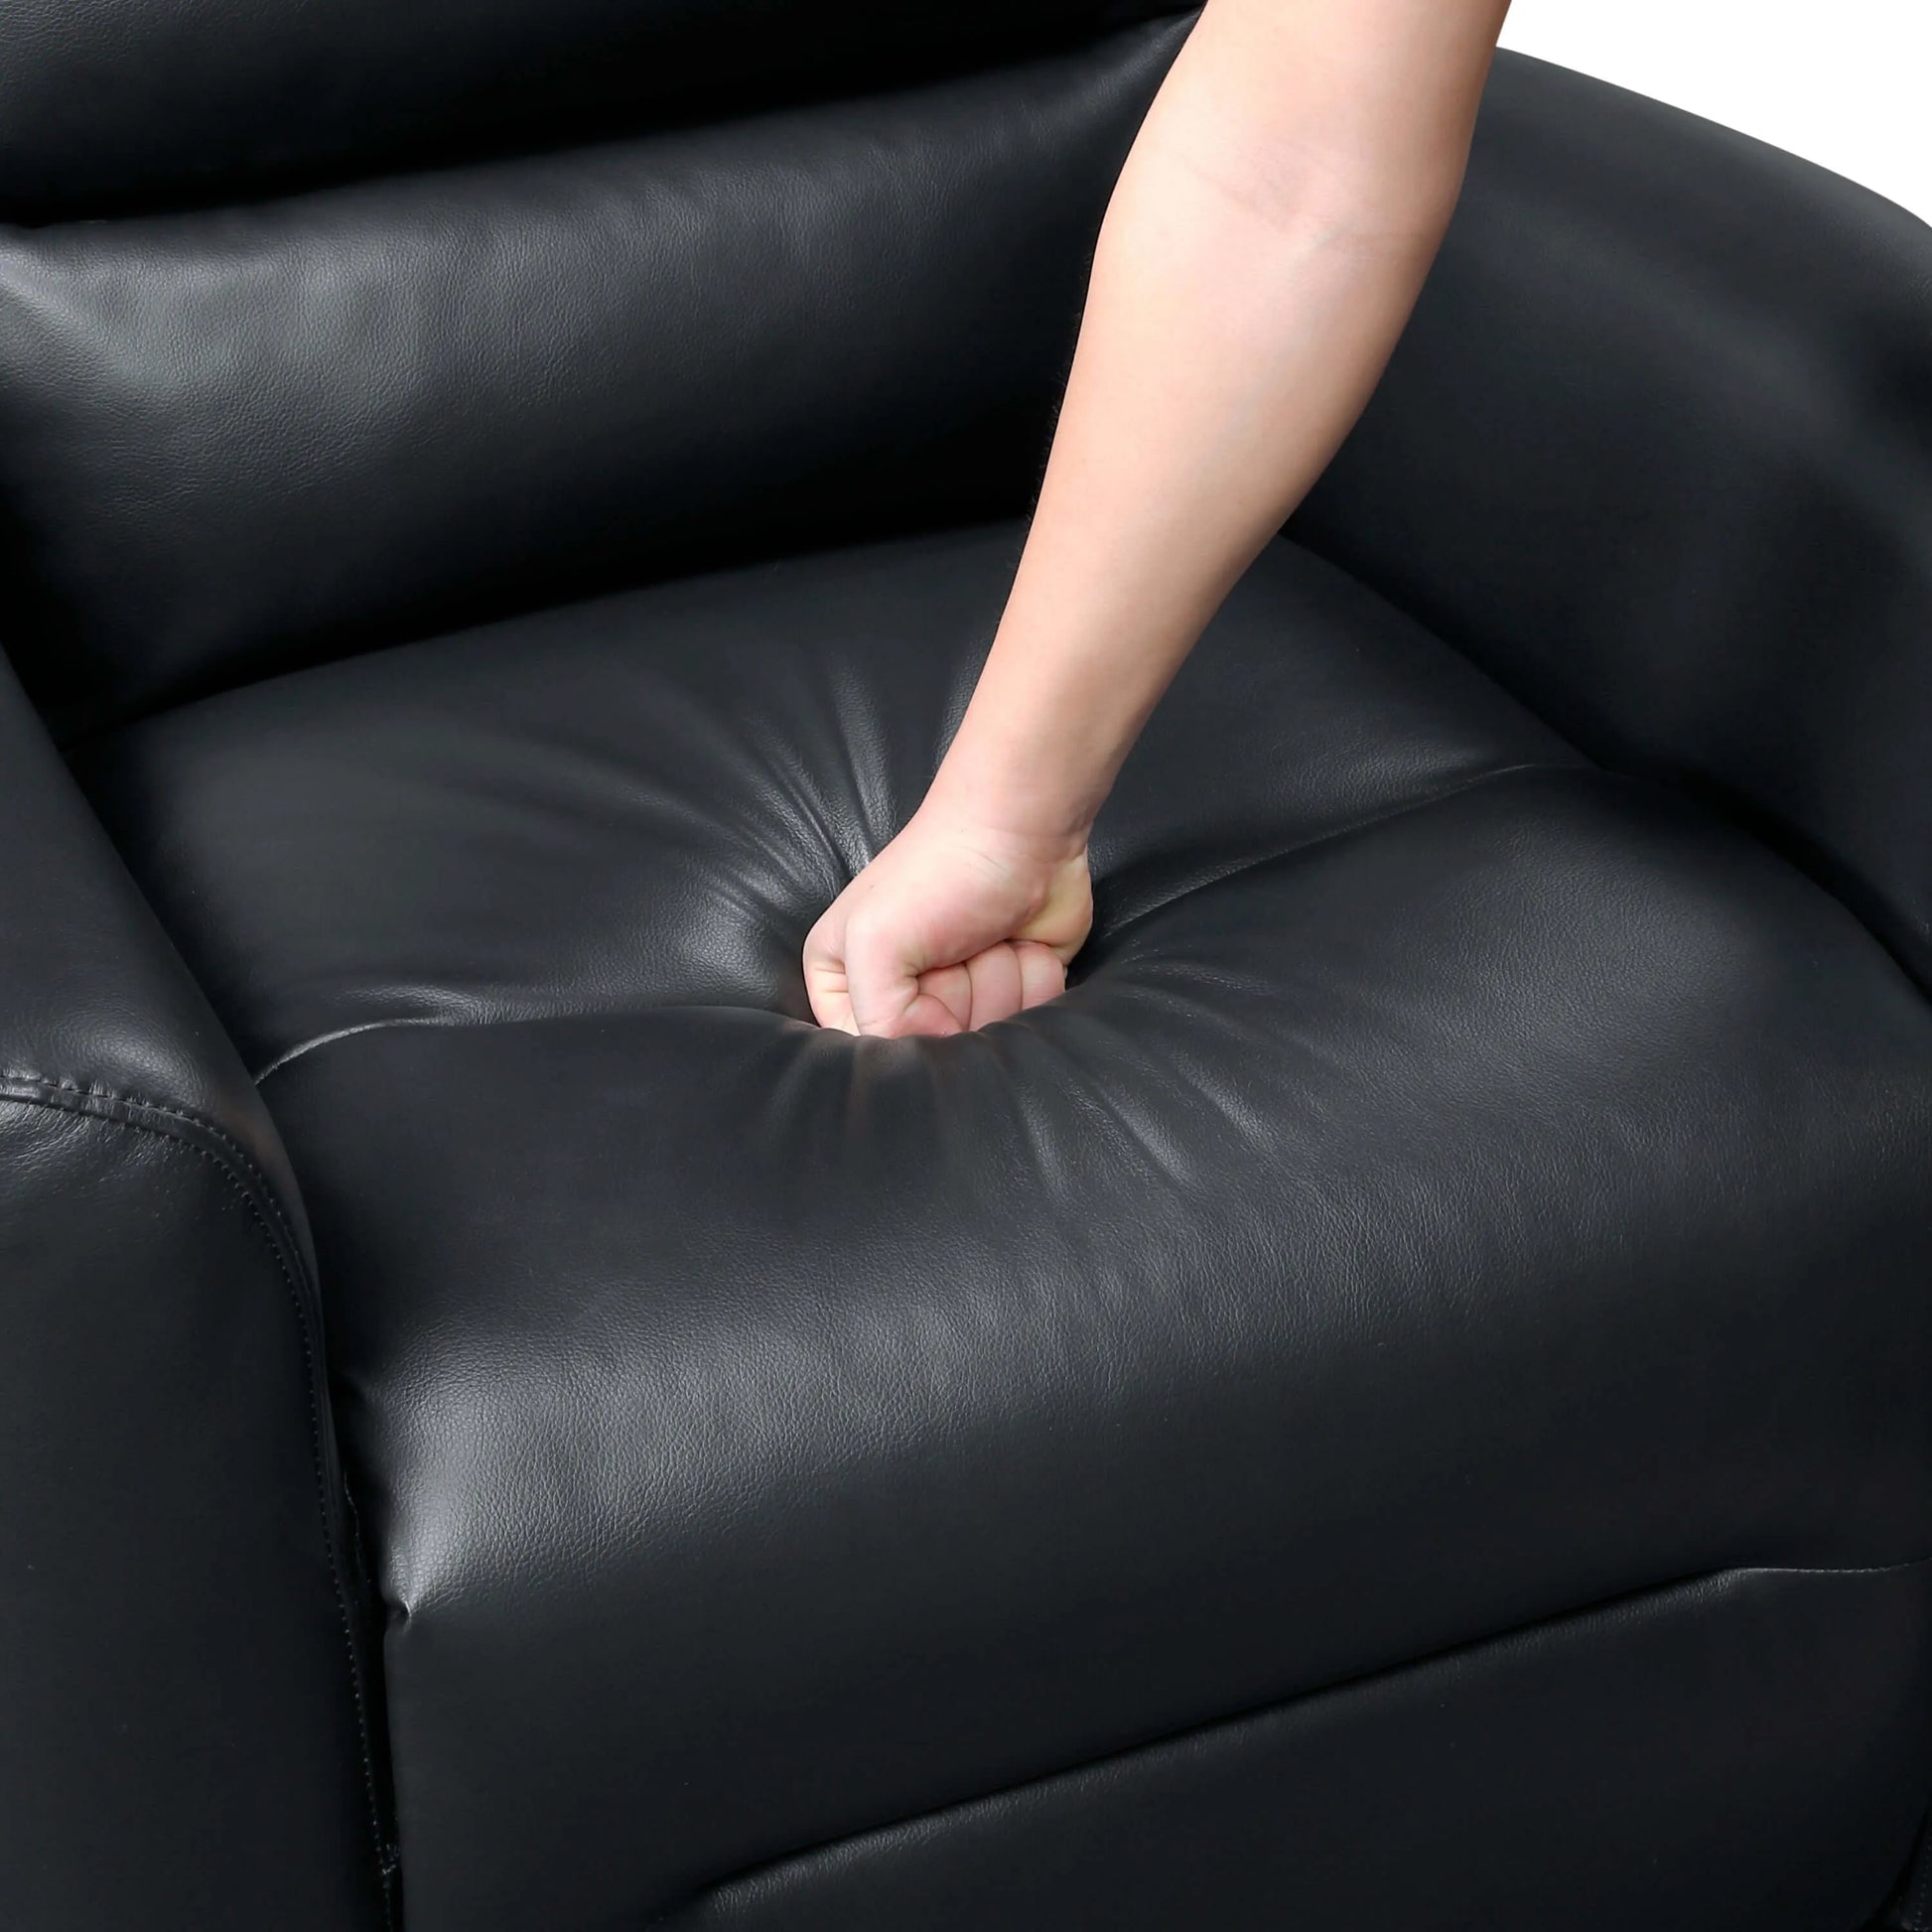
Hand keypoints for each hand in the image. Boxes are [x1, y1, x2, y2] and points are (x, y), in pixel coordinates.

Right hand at [803, 806, 1091, 1036]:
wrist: (1022, 828)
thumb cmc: (940, 870)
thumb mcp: (872, 942)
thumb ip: (875, 1019)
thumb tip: (928, 1056)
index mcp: (846, 980)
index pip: (871, 1051)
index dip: (909, 1029)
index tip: (924, 986)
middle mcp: (902, 993)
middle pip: (939, 1051)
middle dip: (960, 1000)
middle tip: (957, 947)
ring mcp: (962, 995)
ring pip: (990, 1041)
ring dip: (999, 985)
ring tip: (988, 936)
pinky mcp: (1016, 990)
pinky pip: (1033, 1023)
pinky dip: (1035, 982)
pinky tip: (1022, 942)